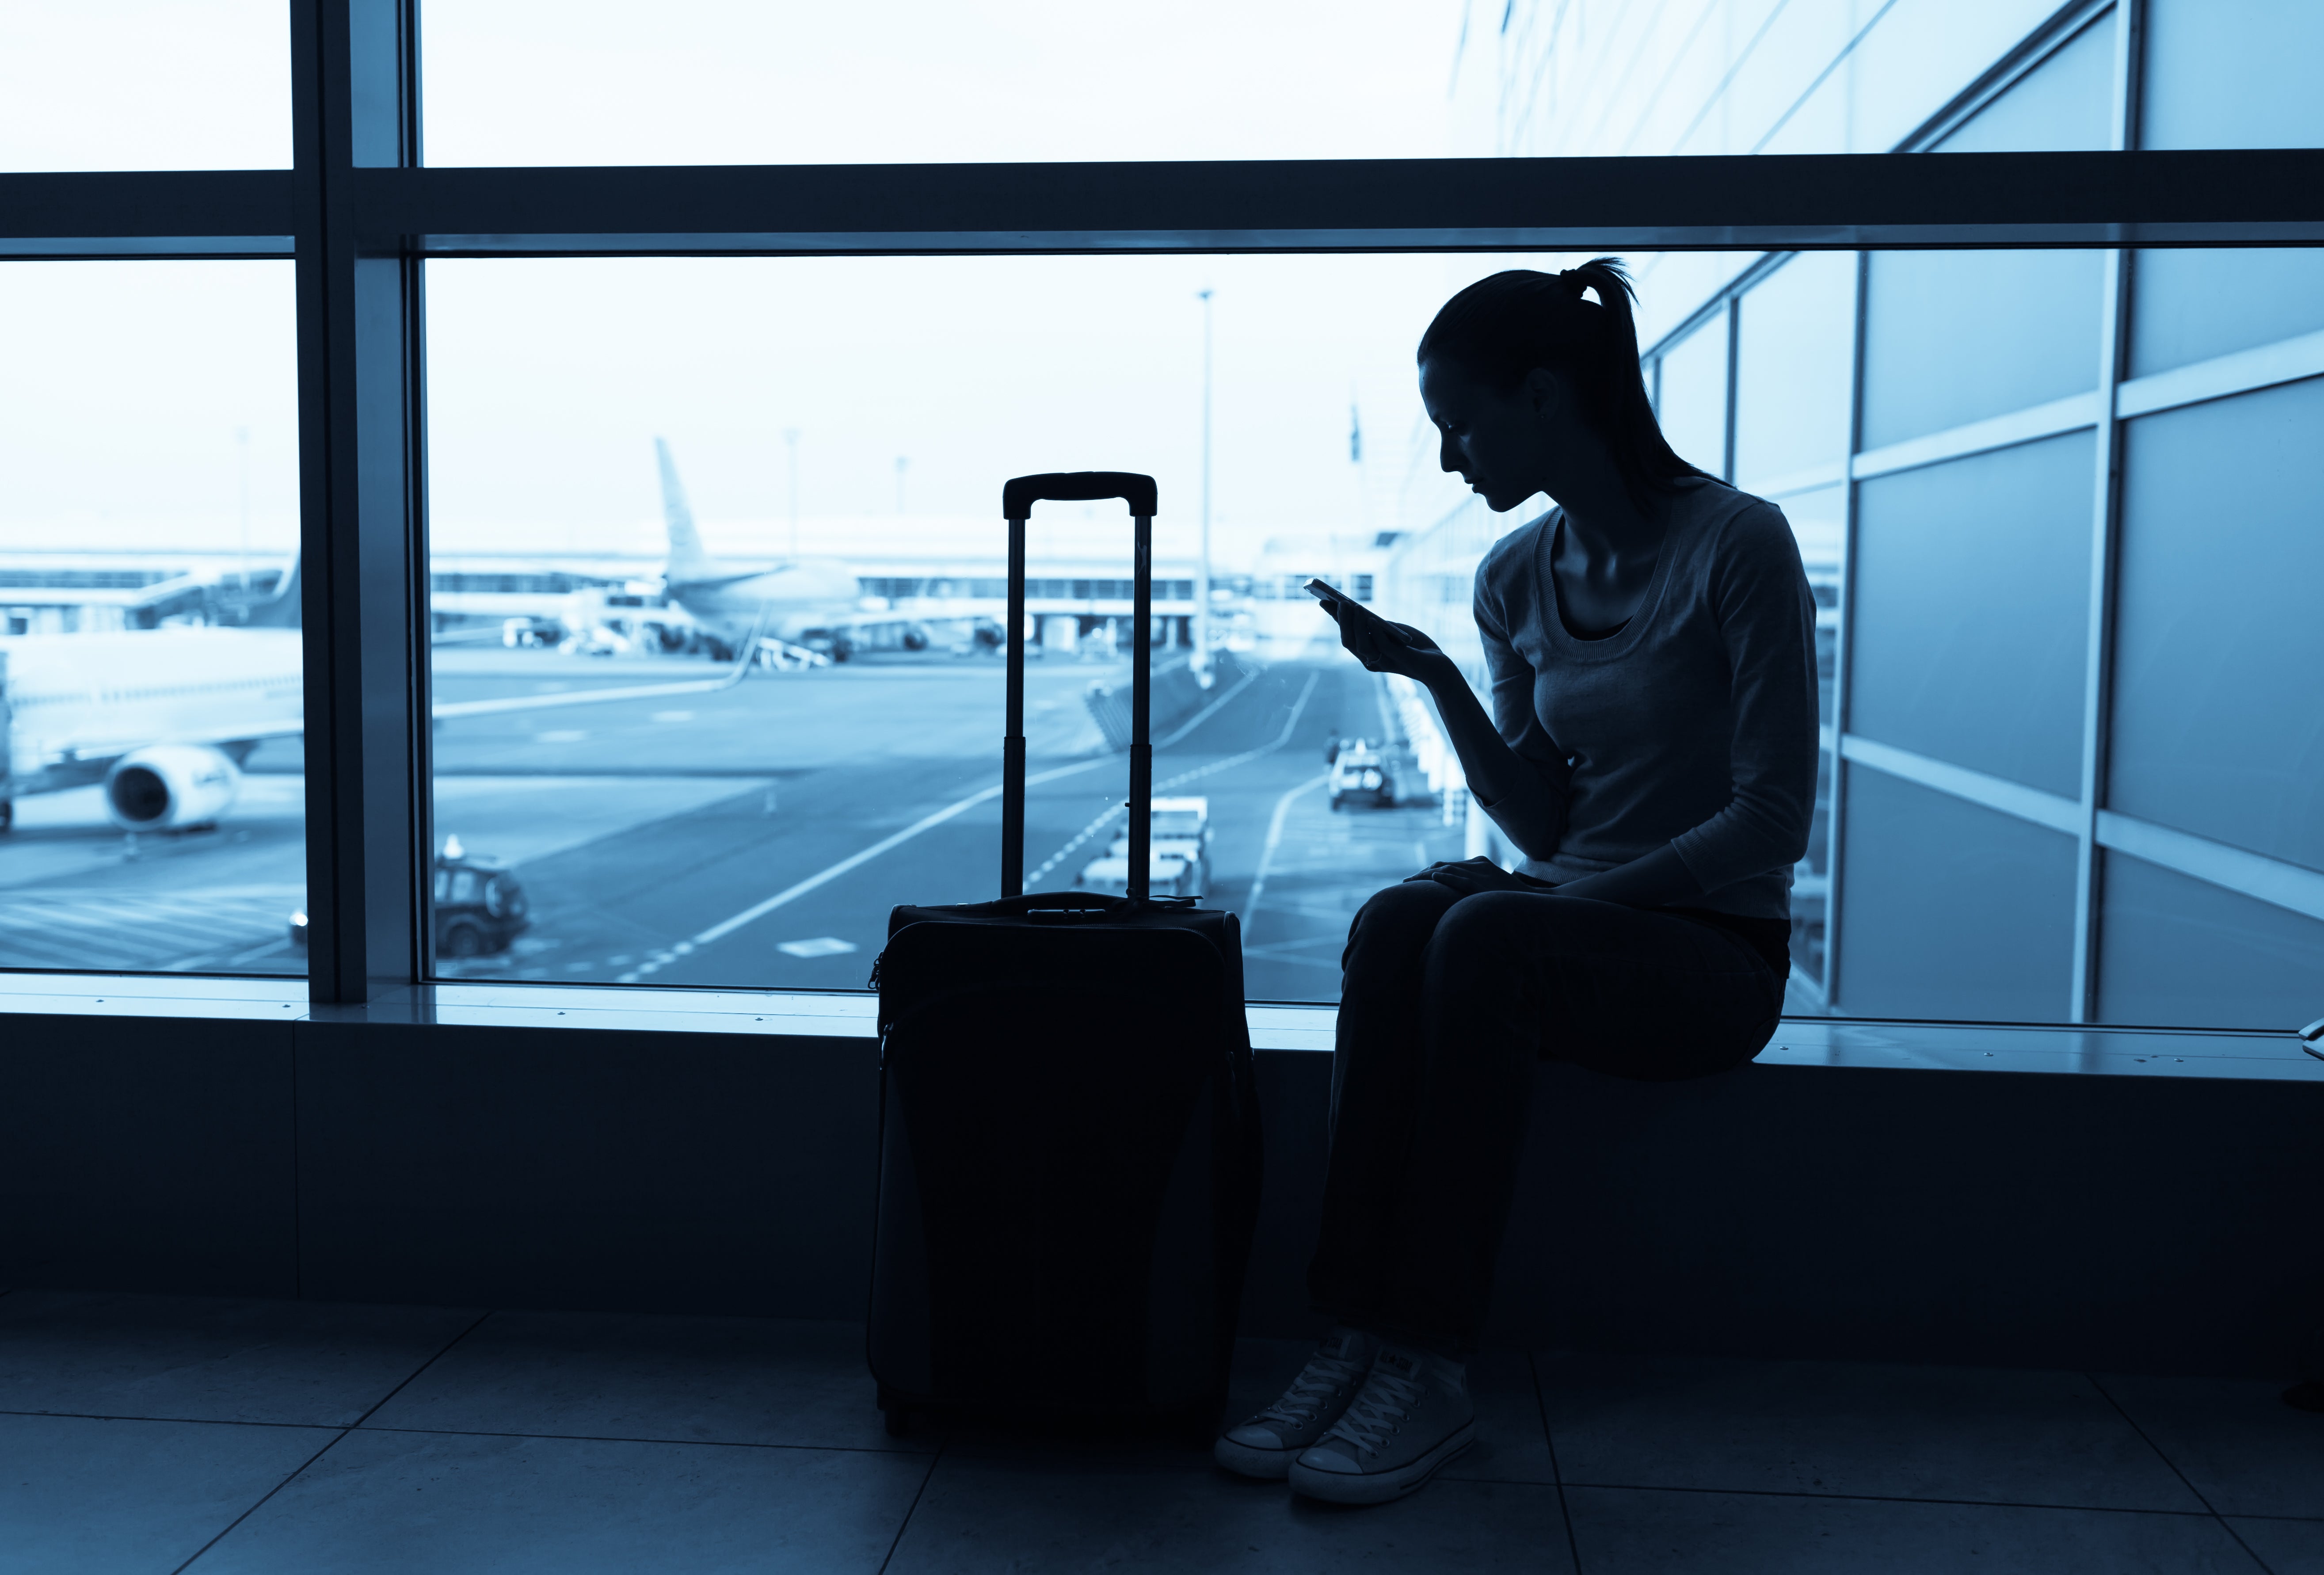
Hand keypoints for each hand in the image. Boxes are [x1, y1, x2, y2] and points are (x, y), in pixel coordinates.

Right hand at [1322, 599, 1456, 684]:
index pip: (1346, 635)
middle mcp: (1371, 660)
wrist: (1438, 665)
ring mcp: (1384, 661)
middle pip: (1348, 641)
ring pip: (1361, 645)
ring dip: (1355, 624)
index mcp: (1367, 653)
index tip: (1323, 600)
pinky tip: (1370, 617)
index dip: (1334, 618)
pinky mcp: (1400, 659)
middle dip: (1341, 620)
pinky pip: (1383, 646)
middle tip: (1337, 600)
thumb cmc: (1415, 647)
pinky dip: (1375, 632)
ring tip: (1352, 605)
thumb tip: (1359, 610)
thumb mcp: (1393, 632)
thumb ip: (1377, 626)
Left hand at [1404, 856, 1537, 895]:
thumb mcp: (1490, 886)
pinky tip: (1432, 878)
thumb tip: (1458, 892)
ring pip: (1447, 869)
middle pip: (1443, 865)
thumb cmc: (1511, 897)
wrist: (1534, 901)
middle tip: (1405, 882)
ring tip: (1410, 881)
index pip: (1448, 864)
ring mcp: (1481, 873)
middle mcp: (1478, 864)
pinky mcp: (1483, 884)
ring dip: (1426, 875)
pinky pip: (1461, 878)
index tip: (1414, 879)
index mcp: (1479, 863)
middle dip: (1422, 873)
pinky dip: (1445, 877)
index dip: (1429, 871)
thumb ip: (1475, 884)